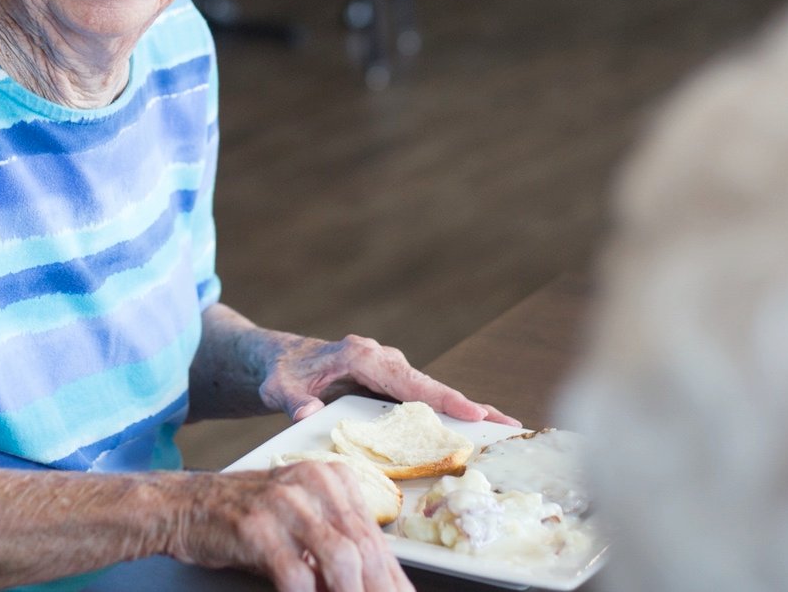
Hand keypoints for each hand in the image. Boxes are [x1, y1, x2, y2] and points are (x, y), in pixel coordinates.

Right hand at [169, 465, 412, 591]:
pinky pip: (297, 577)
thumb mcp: (300, 518)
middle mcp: (313, 483)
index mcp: (331, 478)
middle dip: (379, 591)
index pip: (376, 539)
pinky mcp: (256, 527)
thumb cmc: (246, 517)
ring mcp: (284, 503)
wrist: (184, 505)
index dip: (393, 580)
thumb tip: (379, 584)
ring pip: (341, 560)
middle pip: (365, 550)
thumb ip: (336, 542)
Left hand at [259, 333, 518, 425]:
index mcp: (361, 356)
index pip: (407, 380)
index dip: (440, 397)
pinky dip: (450, 411)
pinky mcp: (390, 384)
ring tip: (506, 430)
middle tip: (508, 425)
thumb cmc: (282, 375)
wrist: (279, 361)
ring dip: (468, 409)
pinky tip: (477, 429)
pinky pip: (424, 398)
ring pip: (433, 392)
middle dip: (469, 405)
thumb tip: (308, 415)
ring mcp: (388, 371)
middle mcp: (381, 359)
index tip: (471, 412)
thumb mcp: (282, 388)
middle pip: (431, 386)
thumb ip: (295, 401)